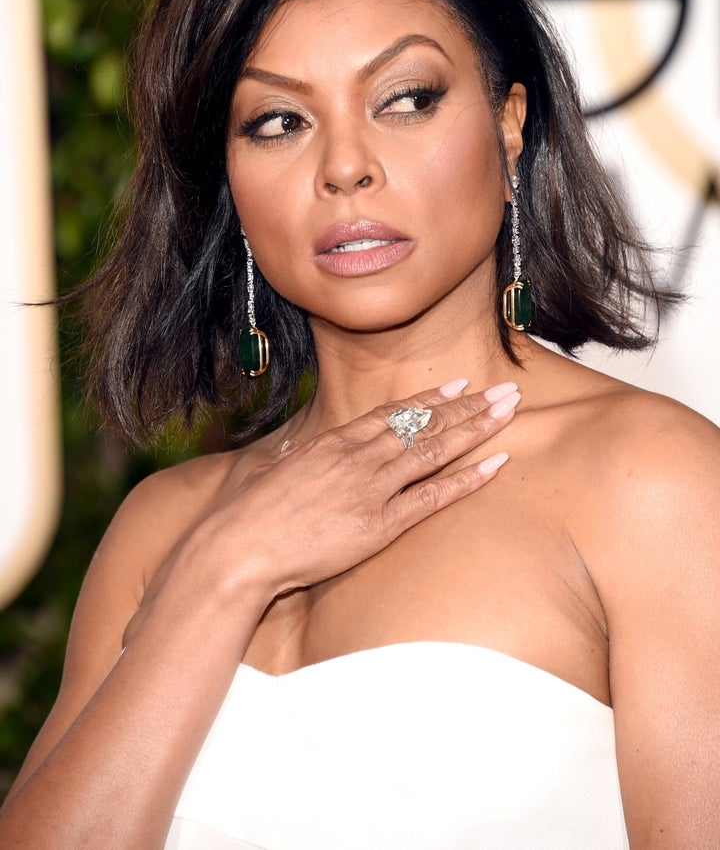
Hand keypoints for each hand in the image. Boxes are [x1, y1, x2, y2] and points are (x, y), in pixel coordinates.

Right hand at [201, 378, 519, 599]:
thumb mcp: (269, 471)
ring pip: (435, 450)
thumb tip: (295, 447)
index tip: (459, 384)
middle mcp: (358, 457)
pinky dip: (467, 479)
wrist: (238, 548)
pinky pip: (432, 497)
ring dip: (476, 428)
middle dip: (468, 405)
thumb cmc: (247, 514)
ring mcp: (371, 488)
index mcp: (333, 442)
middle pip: (424, 424)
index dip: (430, 399)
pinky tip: (495, 464)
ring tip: (509, 411)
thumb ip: (290, 457)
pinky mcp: (379, 524)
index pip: (392, 413)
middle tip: (506, 389)